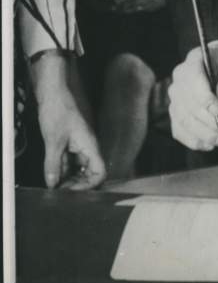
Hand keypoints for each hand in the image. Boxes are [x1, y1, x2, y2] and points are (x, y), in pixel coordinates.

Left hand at [30, 51, 105, 189]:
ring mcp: (79, 144)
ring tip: (53, 184)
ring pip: (79, 169)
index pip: (100, 172)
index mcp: (90, 145)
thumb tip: (53, 183)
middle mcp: (88, 146)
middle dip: (76, 185)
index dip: (88, 186)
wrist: (54, 90)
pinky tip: (52, 173)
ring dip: (68, 178)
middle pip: (90, 173)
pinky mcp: (70, 143)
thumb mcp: (54, 138)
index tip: (71, 192)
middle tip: (59, 191)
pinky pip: (70, 161)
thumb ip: (53, 163)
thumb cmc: (59, 108)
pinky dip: (62, 169)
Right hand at [168, 45, 217, 151]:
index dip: (205, 98)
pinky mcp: (175, 114)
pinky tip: (210, 144)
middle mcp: (178, 81)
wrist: (216, 69)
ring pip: (184, 121)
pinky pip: (179, 131)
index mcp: (193, 63)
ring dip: (204, 134)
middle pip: (189, 106)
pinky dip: (194, 141)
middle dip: (210, 122)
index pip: (194, 81)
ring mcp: (174, 99)